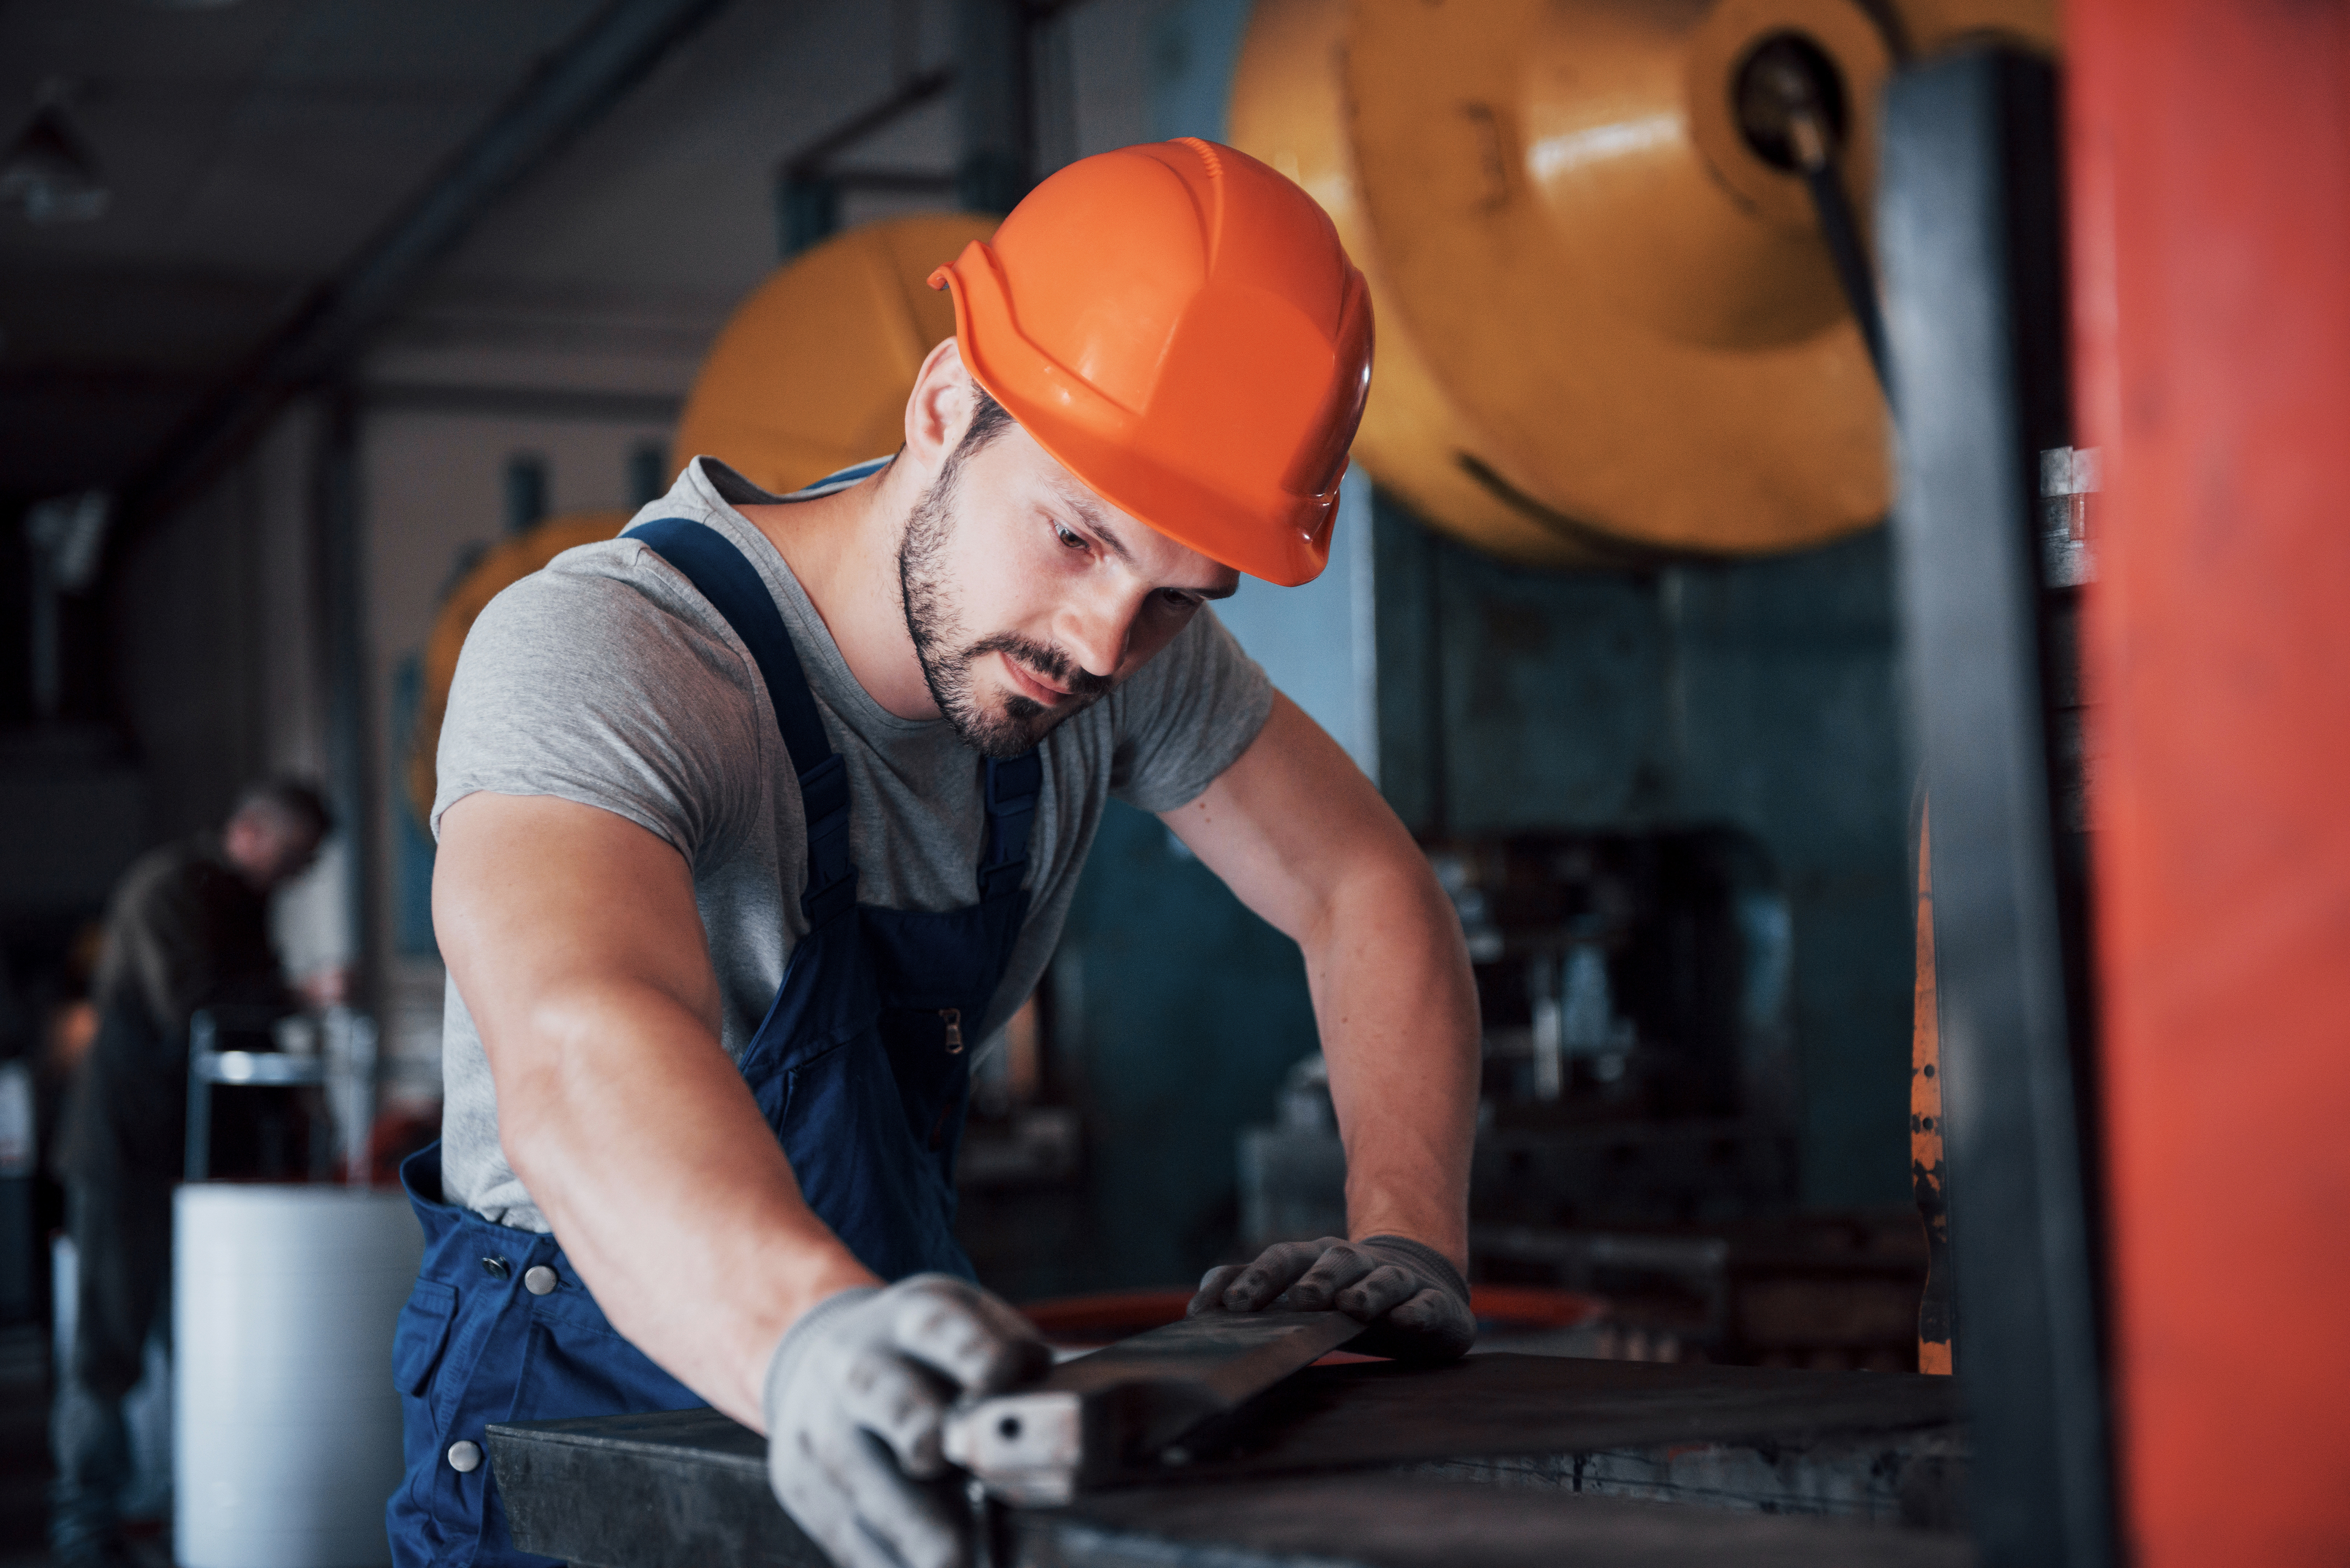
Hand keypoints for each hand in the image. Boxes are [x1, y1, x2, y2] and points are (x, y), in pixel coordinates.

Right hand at [763, 1275, 1048, 1567]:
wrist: (825, 1362)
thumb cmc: (929, 1360)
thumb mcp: (969, 1332)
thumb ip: (1018, 1363)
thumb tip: (1075, 1401)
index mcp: (912, 1318)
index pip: (940, 1325)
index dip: (971, 1349)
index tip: (1001, 1377)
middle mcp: (857, 1364)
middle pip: (880, 1391)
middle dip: (914, 1426)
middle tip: (943, 1462)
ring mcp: (821, 1424)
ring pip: (855, 1476)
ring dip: (907, 1527)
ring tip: (955, 1564)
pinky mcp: (800, 1484)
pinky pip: (841, 1532)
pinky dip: (885, 1562)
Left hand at [1189, 1234, 1474, 1362]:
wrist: (1420, 1286)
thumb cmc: (1343, 1299)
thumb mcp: (1299, 1298)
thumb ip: (1254, 1295)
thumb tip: (1197, 1308)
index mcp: (1316, 1260)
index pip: (1281, 1260)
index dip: (1253, 1279)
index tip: (1226, 1307)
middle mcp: (1355, 1264)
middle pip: (1332, 1260)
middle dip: (1314, 1278)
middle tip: (1299, 1300)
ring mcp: (1397, 1280)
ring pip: (1381, 1277)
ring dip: (1366, 1290)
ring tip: (1352, 1307)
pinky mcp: (1433, 1303)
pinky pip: (1426, 1304)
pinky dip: (1417, 1311)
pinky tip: (1407, 1320)